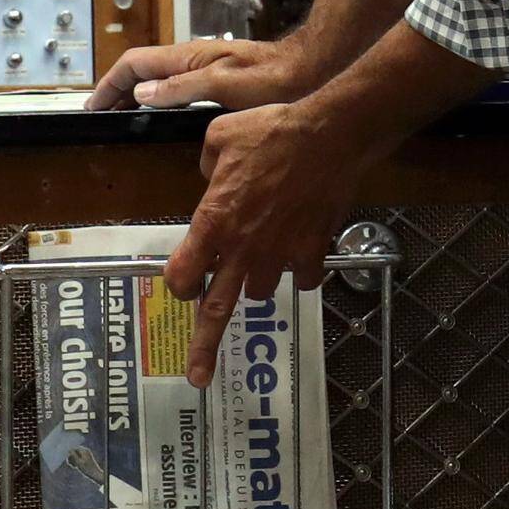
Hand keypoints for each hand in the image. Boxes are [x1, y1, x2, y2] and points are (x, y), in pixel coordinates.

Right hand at [90, 33, 323, 112]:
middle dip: (117, 91)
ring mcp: (204, 69)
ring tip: (122, 118)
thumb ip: (181, 87)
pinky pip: (175, 89)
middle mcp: (191, 60)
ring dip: (135, 96)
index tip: (93, 106)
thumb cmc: (272, 79)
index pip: (133, 65)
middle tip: (101, 116)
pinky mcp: (217, 80)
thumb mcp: (223, 85)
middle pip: (141, 72)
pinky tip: (161, 118)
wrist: (308, 71)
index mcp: (187, 57)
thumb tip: (141, 93)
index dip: (109, 84)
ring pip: (157, 80)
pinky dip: (158, 101)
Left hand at [166, 97, 362, 382]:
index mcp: (214, 221)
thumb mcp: (220, 137)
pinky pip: (301, 279)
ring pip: (261, 291)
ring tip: (262, 258)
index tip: (181, 288)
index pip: (182, 274)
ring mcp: (279, 254)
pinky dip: (299, 271)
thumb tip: (211, 179)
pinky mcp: (312, 252)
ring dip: (256, 281)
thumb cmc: (272, 131)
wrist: (330, 136)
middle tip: (198, 377)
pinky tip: (299, 250)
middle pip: (218, 309)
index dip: (178, 284)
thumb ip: (206, 166)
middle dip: (205, 347)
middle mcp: (243, 247)